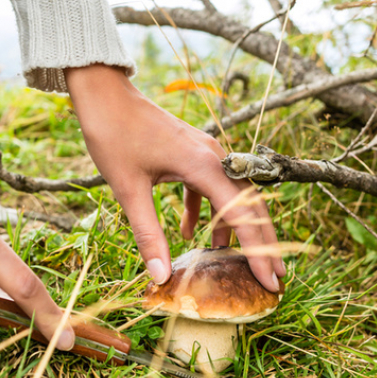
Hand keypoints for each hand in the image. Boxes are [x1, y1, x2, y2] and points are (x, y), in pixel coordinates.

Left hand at [66, 65, 285, 291]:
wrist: (104, 96)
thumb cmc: (113, 136)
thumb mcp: (128, 190)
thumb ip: (147, 233)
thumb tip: (159, 276)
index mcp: (204, 165)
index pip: (244, 214)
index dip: (259, 250)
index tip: (271, 281)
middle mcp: (213, 157)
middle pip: (249, 204)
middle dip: (261, 242)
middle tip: (272, 279)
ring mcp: (204, 152)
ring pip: (230, 194)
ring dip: (232, 226)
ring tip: (230, 259)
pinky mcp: (190, 151)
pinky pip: (208, 185)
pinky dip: (204, 209)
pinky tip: (186, 231)